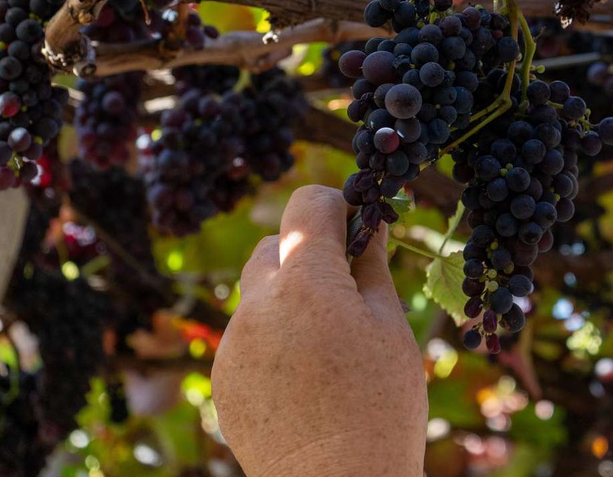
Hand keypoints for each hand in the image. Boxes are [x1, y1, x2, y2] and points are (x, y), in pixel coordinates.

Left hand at [212, 186, 426, 475]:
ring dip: (288, 298)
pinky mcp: (222, 379)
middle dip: (308, 254)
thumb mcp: (390, 327)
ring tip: (328, 344)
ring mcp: (232, 343)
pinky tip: (305, 377)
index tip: (358, 227)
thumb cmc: (381, 406)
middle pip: (274, 246)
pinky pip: (246, 337)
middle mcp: (257, 304)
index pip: (306, 205)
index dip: (336, 207)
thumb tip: (369, 225)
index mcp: (306, 282)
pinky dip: (272, 339)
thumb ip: (371, 267)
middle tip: (347, 288)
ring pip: (257, 294)